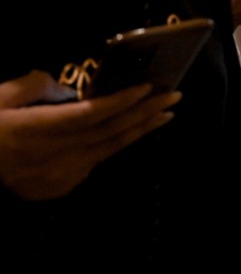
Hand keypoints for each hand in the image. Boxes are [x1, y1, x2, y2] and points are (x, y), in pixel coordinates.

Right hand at [0, 71, 179, 200]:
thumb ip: (37, 86)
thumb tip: (71, 90)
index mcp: (34, 129)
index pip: (90, 114)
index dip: (121, 100)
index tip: (148, 87)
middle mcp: (51, 155)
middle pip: (108, 132)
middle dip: (144, 112)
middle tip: (173, 95)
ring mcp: (56, 176)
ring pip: (108, 150)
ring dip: (139, 130)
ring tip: (165, 114)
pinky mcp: (58, 187)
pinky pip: (93, 163)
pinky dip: (114, 146)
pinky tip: (131, 132)